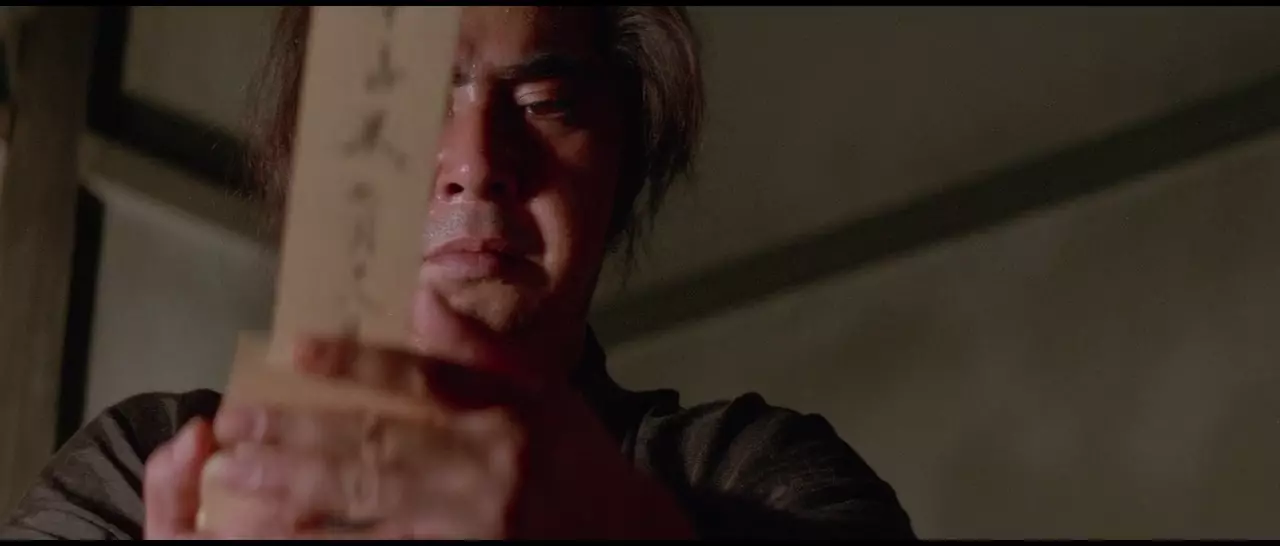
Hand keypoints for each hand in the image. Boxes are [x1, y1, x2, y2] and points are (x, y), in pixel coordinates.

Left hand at [143, 337, 695, 538]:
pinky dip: (330, 541)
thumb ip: (477, 349)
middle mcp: (490, 474)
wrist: (625, 537)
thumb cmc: (578, 460)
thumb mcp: (544, 391)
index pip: (421, 380)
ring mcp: (472, 529)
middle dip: (299, 435)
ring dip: (293, 493)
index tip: (295, 347)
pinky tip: (282, 532)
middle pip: (378, 446)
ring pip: (369, 506)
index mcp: (510, 417)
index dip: (354, 362)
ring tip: (236, 478)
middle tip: (236, 424)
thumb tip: (419, 293)